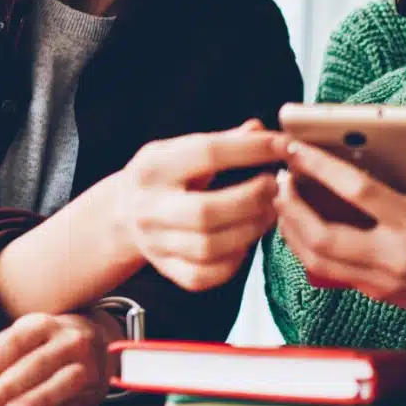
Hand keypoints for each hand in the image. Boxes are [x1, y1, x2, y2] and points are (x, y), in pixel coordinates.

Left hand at [0, 312, 109, 405]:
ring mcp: (88, 362)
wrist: (97, 339)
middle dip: (3, 389)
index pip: (9, 345)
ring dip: (34, 399)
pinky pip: (74, 401)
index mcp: (41, 324)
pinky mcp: (97, 388)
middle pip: (33, 364)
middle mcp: (68, 339)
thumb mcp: (25, 341)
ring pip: (61, 381)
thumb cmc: (47, 345)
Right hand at [112, 119, 288, 291]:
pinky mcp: (165, 270)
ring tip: (269, 213)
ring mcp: (154, 243)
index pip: (207, 154)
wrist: (123, 213)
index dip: (251, 150)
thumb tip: (258, 129)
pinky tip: (245, 242)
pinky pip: (203, 276)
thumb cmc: (164, 175)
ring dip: (250, 231)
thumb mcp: (181, 149)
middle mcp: (149, 207)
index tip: (283, 145)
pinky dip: (232, 262)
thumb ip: (222, 142)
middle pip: (206, 211)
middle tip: (275, 187)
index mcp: (154, 167)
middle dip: (251, 199)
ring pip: (209, 247)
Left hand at [275, 122, 405, 322]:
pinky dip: (307, 249)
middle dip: (293, 208)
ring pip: (319, 261)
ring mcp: (382, 282)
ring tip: (282, 201)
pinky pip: (329, 274)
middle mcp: (395, 258)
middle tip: (280, 180)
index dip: (322, 168)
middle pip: (325, 237)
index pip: (359, 193)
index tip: (297, 149)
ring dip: (292, 231)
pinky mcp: (376, 294)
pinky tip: (299, 227)